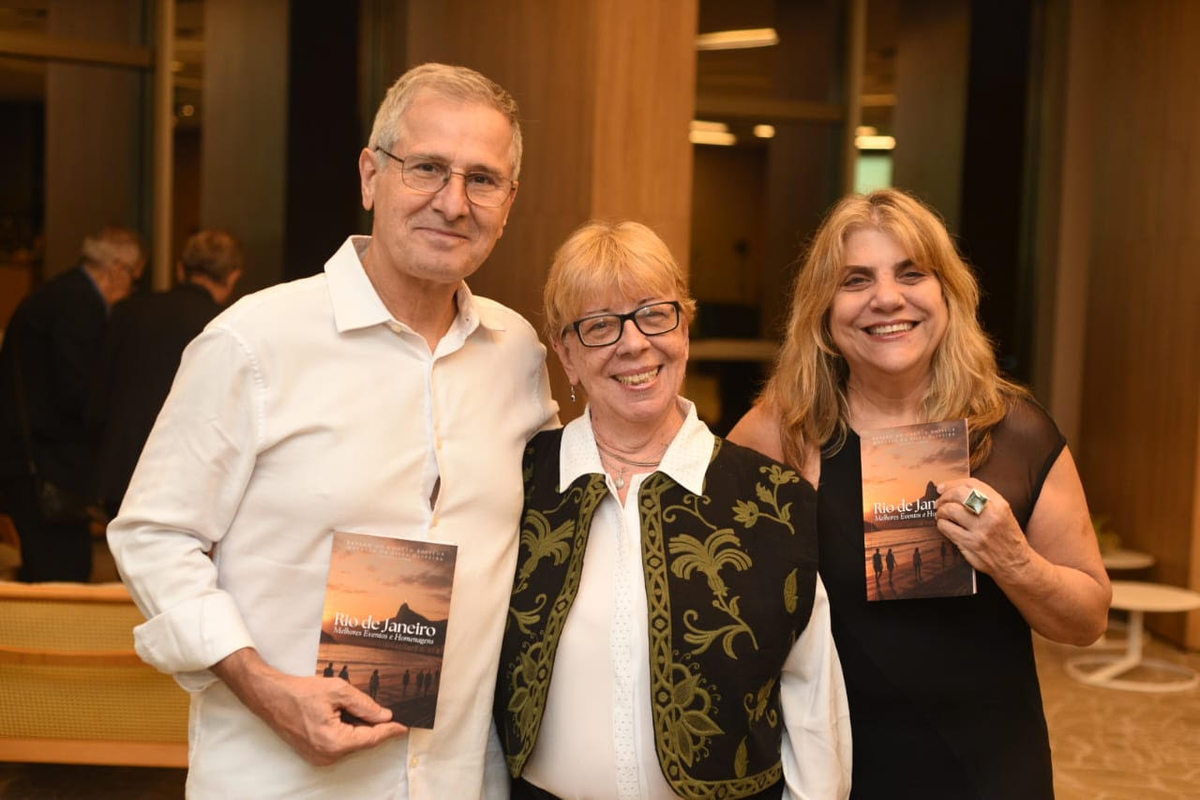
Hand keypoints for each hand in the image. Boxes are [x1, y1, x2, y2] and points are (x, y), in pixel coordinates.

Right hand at [212, 648, 407, 764]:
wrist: (271, 697)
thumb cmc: (301, 692)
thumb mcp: (337, 691)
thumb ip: (364, 705)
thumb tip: (384, 716)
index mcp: (334, 742)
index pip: (370, 738)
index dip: (389, 731)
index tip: (404, 727)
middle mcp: (327, 755)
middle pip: (362, 743)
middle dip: (377, 729)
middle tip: (392, 716)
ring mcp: (319, 758)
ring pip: (352, 745)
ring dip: (362, 730)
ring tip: (372, 714)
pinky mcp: (314, 754)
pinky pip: (340, 745)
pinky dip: (349, 733)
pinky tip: (353, 719)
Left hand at [935, 479, 1031, 578]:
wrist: (1015, 564)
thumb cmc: (1007, 537)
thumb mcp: (1004, 514)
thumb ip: (985, 500)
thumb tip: (955, 489)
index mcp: (1000, 505)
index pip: (972, 484)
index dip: (953, 483)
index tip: (942, 487)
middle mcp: (990, 515)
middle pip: (958, 494)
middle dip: (944, 496)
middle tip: (939, 502)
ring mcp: (980, 530)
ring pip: (950, 510)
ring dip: (940, 512)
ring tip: (941, 515)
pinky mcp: (970, 544)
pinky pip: (946, 528)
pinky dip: (941, 525)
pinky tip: (944, 526)